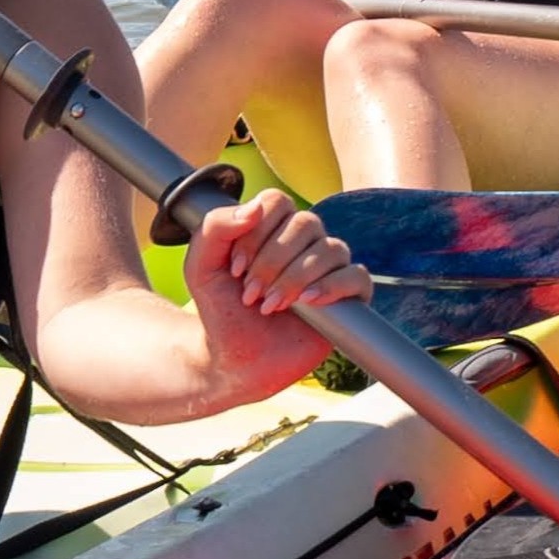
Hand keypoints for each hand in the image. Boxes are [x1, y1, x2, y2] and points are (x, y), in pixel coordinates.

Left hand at [180, 189, 372, 398]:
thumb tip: (255, 207)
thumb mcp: (200, 266)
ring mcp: (329, 268)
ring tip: (269, 306)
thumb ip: (215, 227)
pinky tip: (308, 301)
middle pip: (306, 223)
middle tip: (250, 294)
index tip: (236, 268)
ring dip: (295, 278)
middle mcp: (305, 242)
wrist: (233, 357)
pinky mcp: (347, 298)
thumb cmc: (220, 308)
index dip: (256, 232)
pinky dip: (333, 286)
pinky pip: (357, 277)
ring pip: (331, 249)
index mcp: (273, 226)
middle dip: (272, 261)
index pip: (277, 201)